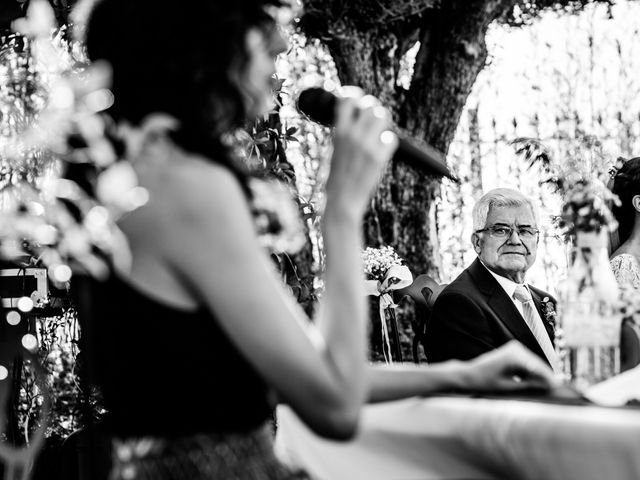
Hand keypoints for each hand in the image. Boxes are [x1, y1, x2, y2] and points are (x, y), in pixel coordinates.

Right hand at [325, 87, 397, 216]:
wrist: (341, 202)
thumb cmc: (334, 180)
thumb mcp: (331, 152)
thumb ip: (342, 134)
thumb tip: (354, 121)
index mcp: (338, 132)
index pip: (348, 99)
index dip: (354, 95)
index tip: (355, 99)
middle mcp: (353, 136)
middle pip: (371, 106)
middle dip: (372, 109)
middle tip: (371, 118)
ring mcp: (368, 146)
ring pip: (383, 118)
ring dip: (382, 122)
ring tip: (378, 132)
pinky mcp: (379, 159)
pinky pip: (391, 139)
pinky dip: (388, 142)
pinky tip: (382, 149)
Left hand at [461, 341, 558, 391]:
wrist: (470, 374)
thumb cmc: (485, 382)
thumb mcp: (508, 387)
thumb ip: (529, 386)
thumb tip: (547, 387)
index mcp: (514, 355)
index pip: (538, 369)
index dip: (550, 380)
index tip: (559, 389)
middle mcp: (516, 348)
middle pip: (538, 365)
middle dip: (547, 378)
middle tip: (558, 391)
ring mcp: (515, 347)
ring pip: (534, 364)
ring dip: (540, 376)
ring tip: (549, 390)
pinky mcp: (514, 350)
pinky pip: (528, 363)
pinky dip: (532, 373)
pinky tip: (536, 384)